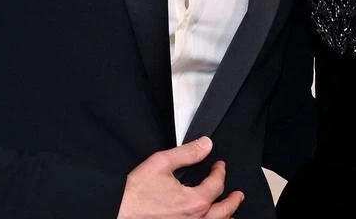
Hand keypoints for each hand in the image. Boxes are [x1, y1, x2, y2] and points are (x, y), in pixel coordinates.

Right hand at [117, 137, 243, 218]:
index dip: (220, 172)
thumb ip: (187, 153)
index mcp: (194, 202)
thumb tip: (205, 145)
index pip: (216, 185)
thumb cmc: (133, 194)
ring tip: (230, 214)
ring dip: (226, 218)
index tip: (220, 166)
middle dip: (233, 201)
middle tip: (238, 195)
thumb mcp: (160, 164)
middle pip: (223, 211)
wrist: (117, 213)